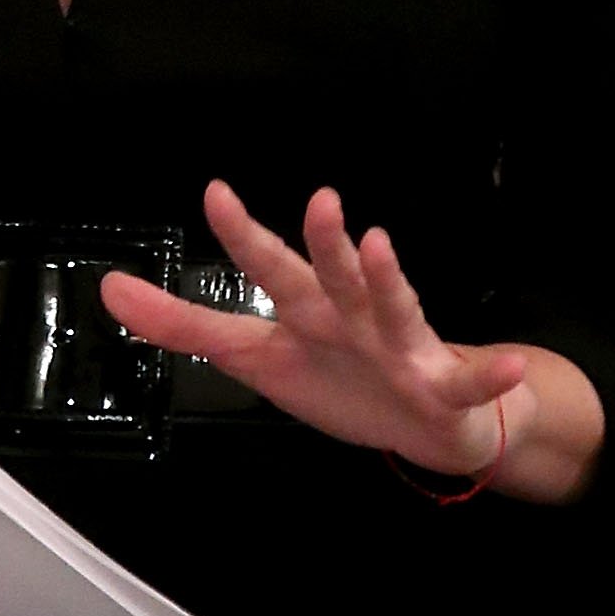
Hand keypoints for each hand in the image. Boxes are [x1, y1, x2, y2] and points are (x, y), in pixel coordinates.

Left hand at [99, 178, 526, 482]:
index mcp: (307, 309)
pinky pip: (471, 383)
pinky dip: (492, 376)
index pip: (267, 269)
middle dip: (325, 243)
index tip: (214, 192)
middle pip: (332, 278)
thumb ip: (183, 323)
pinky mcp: (445, 389)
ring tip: (381, 246)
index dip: (241, 237)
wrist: (425, 423)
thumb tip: (107, 289)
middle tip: (321, 202)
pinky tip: (506, 369)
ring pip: (396, 309)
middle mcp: (353, 316)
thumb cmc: (338, 377)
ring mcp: (402, 348)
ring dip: (389, 279)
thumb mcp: (254, 355)